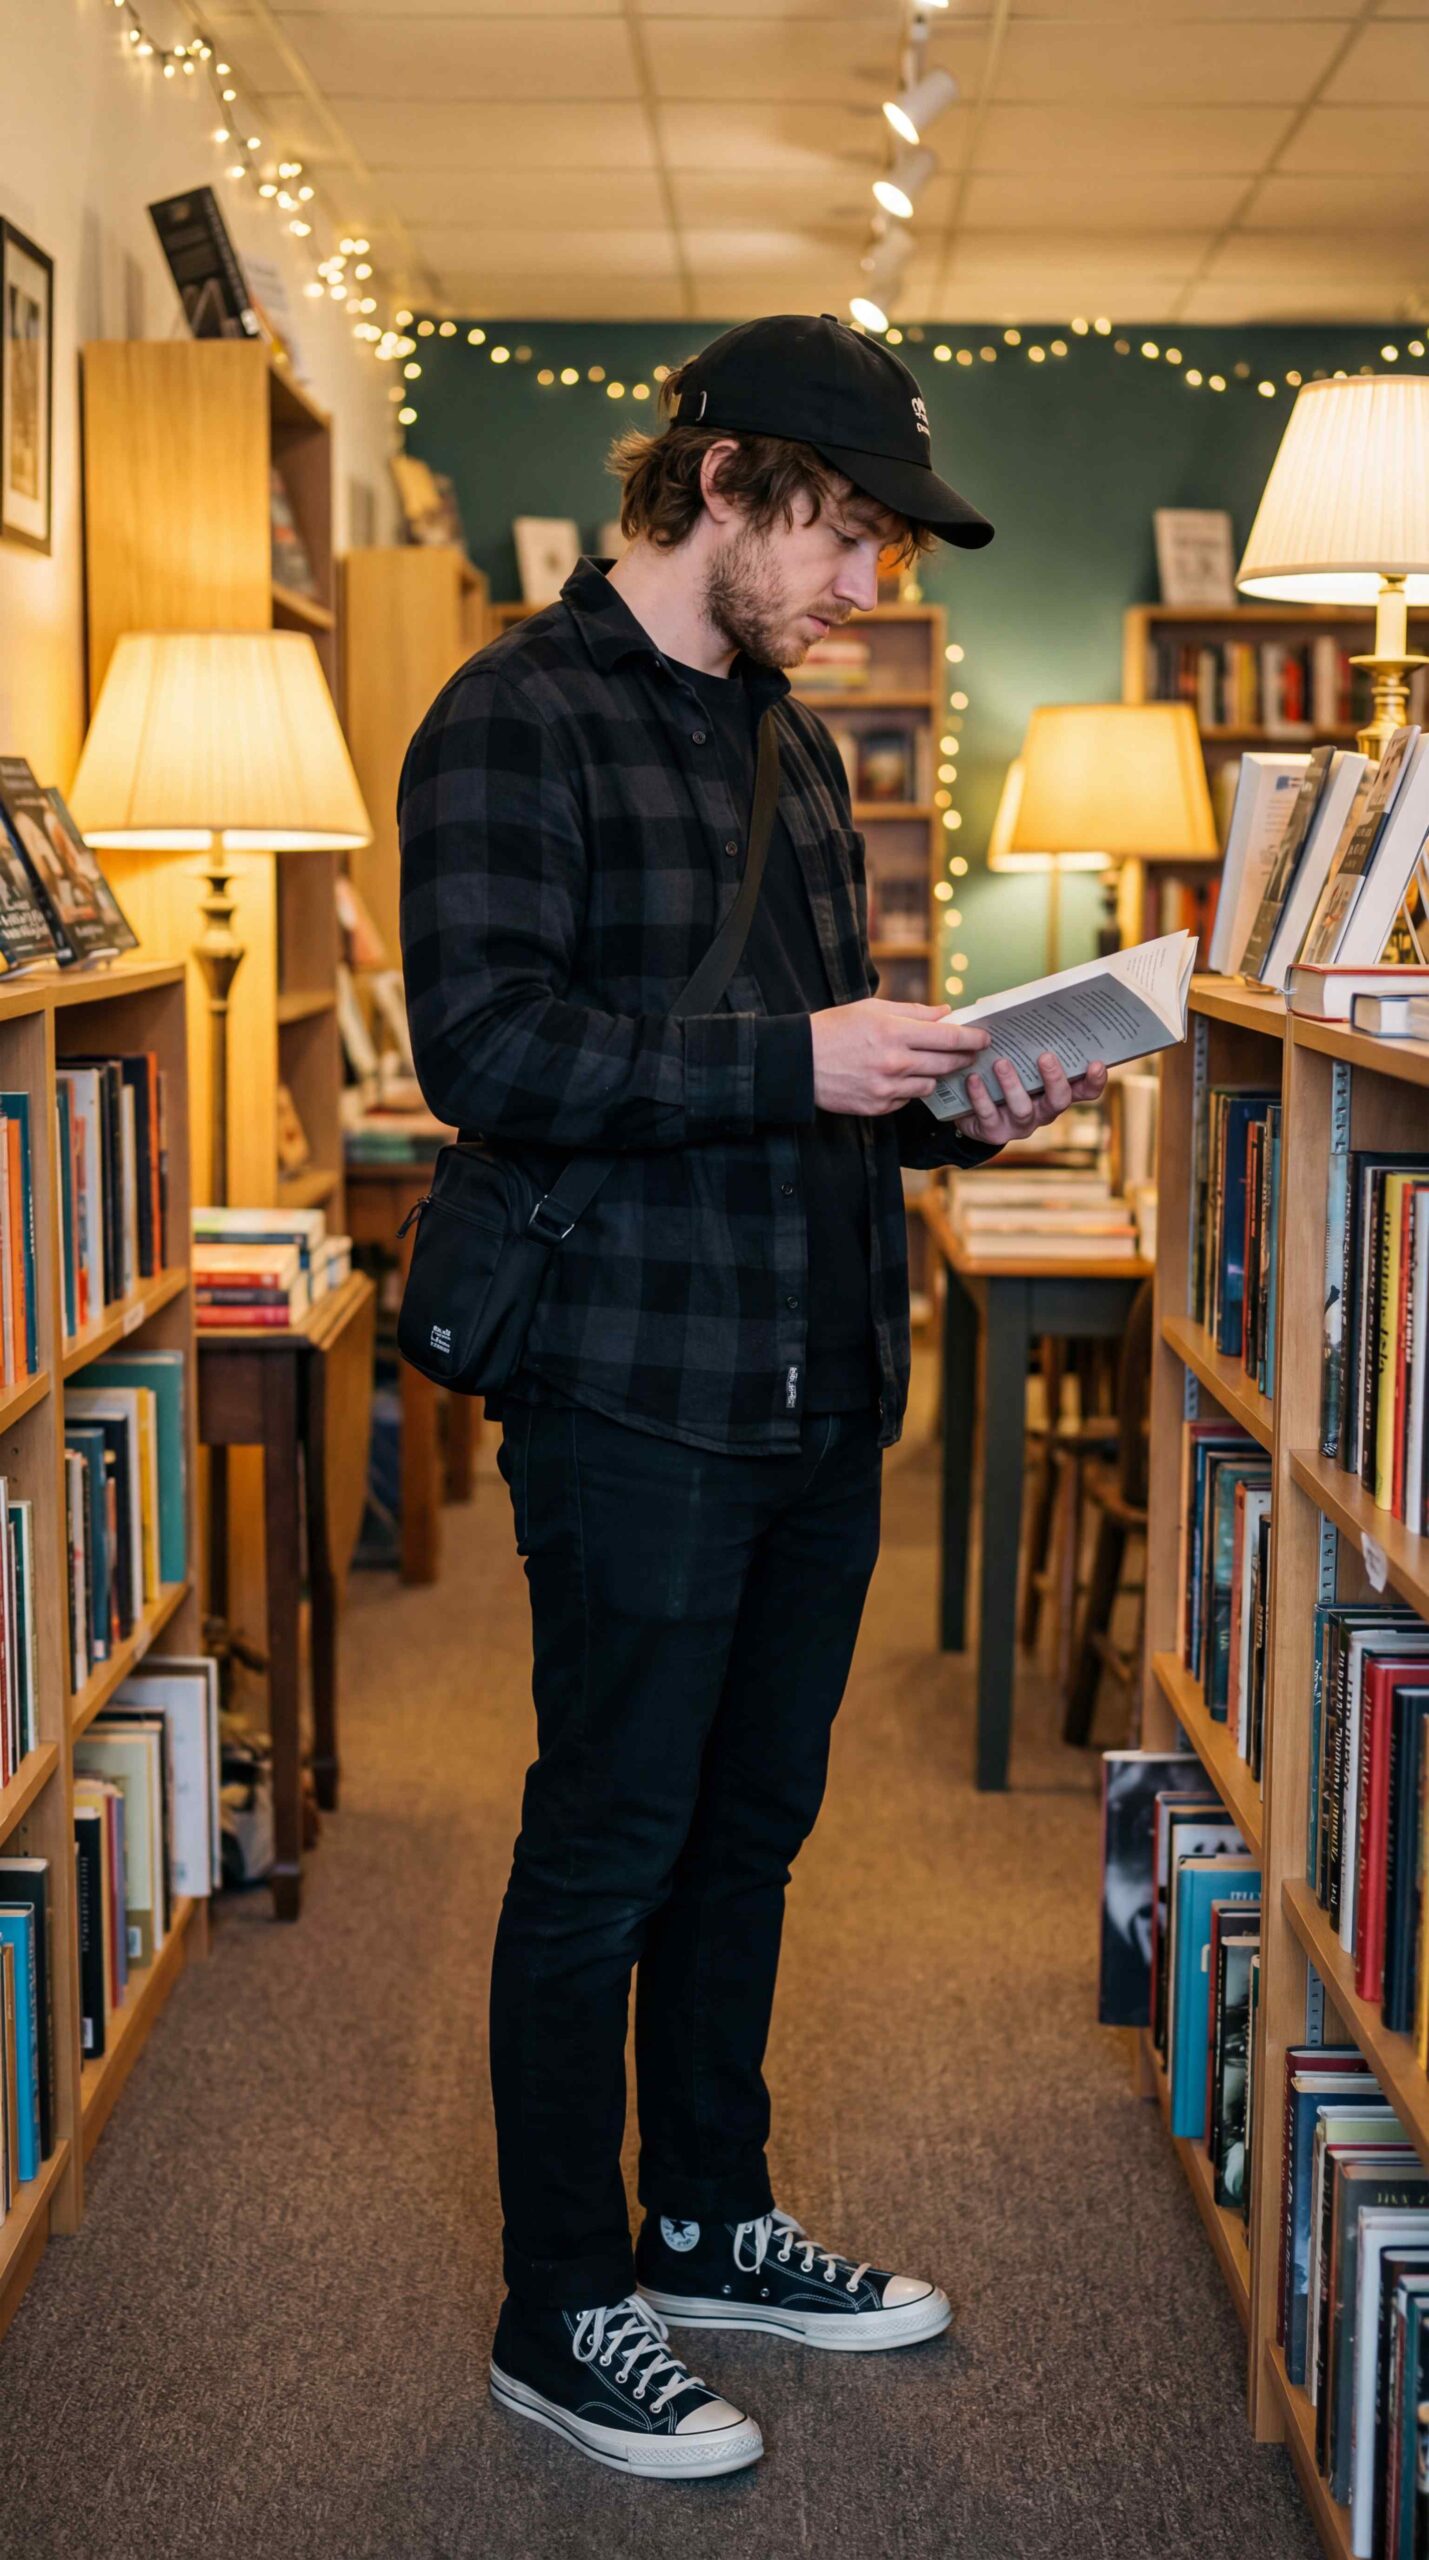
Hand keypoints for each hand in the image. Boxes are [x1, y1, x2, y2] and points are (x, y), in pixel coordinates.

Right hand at [810, 998, 990, 1117]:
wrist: (799, 1062)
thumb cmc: (835, 1028)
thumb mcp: (872, 1008)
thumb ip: (913, 1011)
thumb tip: (945, 1012)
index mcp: (894, 1031)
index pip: (948, 1037)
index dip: (972, 1038)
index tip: (985, 1037)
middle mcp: (895, 1061)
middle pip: (946, 1063)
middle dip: (964, 1058)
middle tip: (972, 1053)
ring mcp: (887, 1088)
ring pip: (930, 1084)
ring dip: (935, 1075)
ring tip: (928, 1064)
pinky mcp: (878, 1107)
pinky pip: (908, 1099)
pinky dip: (909, 1089)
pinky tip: (899, 1078)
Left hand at [954, 1048, 1107, 1146]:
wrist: (971, 1111)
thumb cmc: (1000, 1076)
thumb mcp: (1017, 1058)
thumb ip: (1024, 1040)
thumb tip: (1020, 1003)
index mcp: (1054, 1091)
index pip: (1085, 1090)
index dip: (1094, 1080)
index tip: (1096, 1062)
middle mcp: (1043, 1110)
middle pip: (1059, 1100)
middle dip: (1054, 1079)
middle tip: (1045, 1056)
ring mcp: (1020, 1124)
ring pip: (1023, 1109)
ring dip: (1013, 1085)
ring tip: (1001, 1063)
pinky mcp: (994, 1131)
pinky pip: (989, 1115)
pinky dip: (981, 1096)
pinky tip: (974, 1078)